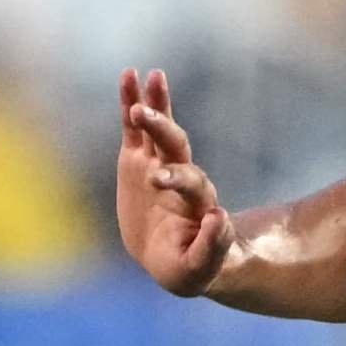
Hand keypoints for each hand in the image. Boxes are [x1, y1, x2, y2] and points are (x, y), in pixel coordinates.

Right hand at [117, 68, 233, 295]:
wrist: (174, 258)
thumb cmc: (189, 267)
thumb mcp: (197, 270)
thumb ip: (210, 248)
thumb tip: (218, 218)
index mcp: (196, 203)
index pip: (192, 184)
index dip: (179, 179)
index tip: (160, 182)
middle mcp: (181, 177)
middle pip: (176, 145)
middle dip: (162, 129)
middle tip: (142, 116)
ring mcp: (158, 165)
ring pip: (160, 129)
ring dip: (154, 104)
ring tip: (145, 77)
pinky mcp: (138, 161)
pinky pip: (134, 128)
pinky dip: (131, 102)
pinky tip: (128, 74)